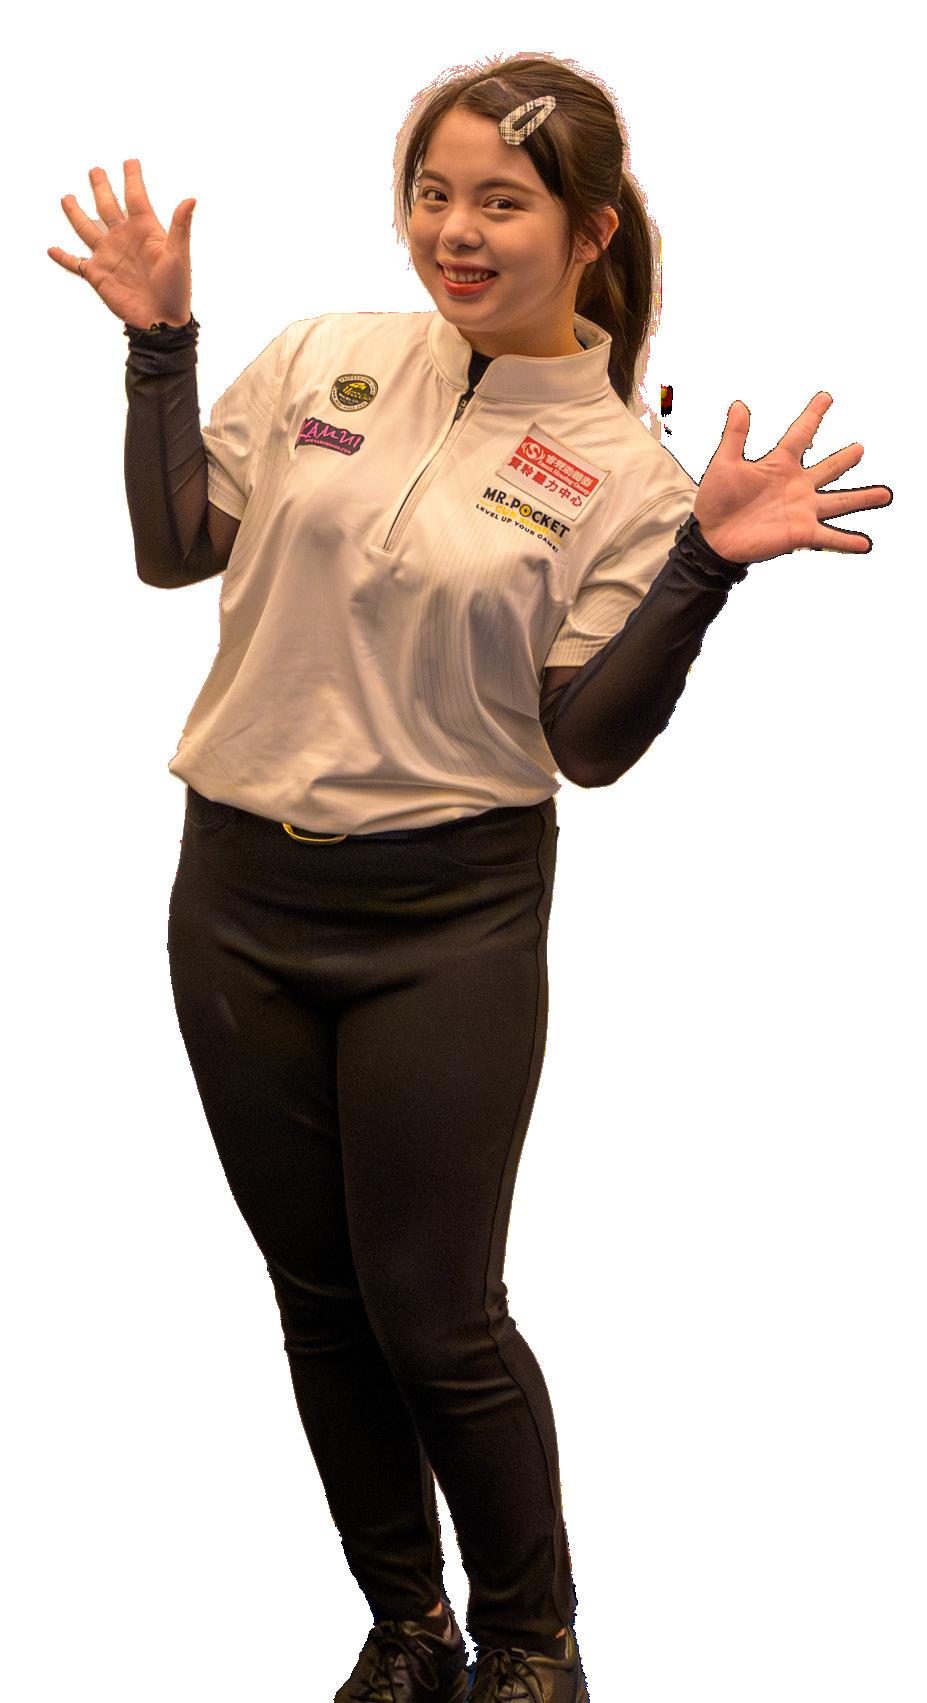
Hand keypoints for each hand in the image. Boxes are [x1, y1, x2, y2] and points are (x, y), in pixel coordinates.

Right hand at [47, 159, 194, 329]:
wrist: (161, 321)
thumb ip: (180, 226)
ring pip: (86, 228)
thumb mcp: (178, 255)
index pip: (135, 196)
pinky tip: (51, 250)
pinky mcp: (97, 275)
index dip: (132, 178)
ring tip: (67, 197)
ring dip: (76, 213)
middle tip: (95, 170)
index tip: (130, 161)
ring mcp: (108, 255)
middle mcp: (123, 238)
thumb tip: (191, 199)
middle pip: (107, 205)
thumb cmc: (176, 289)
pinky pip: (75, 264)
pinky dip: (63, 257)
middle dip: (101, 187)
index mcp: (144, 229)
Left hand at [692, 392, 892, 565]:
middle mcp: (796, 485)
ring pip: (839, 502)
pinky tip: (865, 544)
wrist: (711, 537)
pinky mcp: (800, 533)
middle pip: (829, 468)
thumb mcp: (724, 463)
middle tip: (860, 449)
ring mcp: (801, 509)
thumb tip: (739, 404)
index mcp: (779, 464)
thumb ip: (735, 435)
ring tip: (886, 494)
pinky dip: (847, 541)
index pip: (801, 433)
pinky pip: (829, 537)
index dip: (814, 414)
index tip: (826, 397)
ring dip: (863, 499)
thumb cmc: (715, 501)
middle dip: (845, 459)